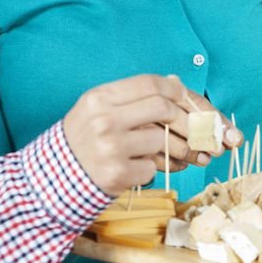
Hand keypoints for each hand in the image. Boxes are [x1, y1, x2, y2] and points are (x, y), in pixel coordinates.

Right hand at [63, 74, 239, 196]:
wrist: (54, 179)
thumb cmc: (84, 141)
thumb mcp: (100, 110)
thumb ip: (135, 98)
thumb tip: (179, 86)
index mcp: (101, 97)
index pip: (151, 84)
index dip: (179, 91)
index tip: (194, 102)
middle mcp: (104, 119)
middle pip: (164, 109)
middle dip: (192, 121)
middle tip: (207, 133)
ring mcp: (110, 147)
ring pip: (163, 140)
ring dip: (182, 149)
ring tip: (193, 154)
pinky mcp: (116, 174)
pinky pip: (153, 167)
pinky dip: (161, 169)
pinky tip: (160, 169)